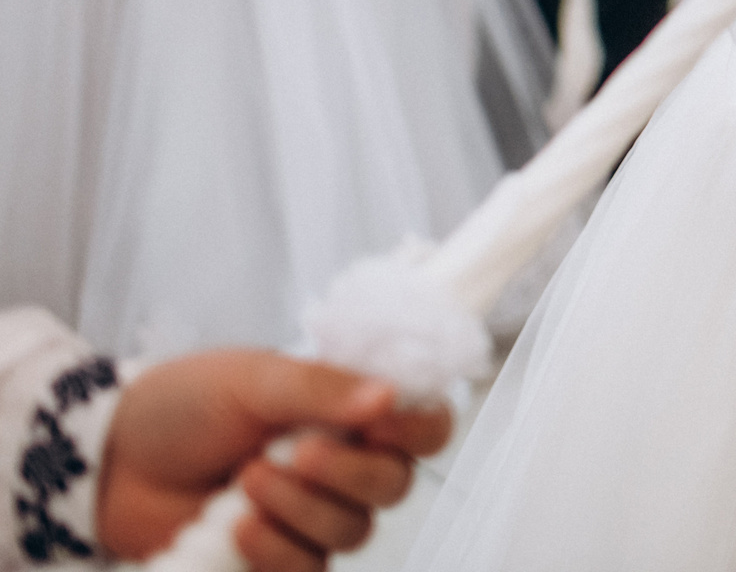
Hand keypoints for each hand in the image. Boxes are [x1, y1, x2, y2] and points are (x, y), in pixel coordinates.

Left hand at [96, 349, 452, 570]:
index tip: (379, 422)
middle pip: (396, 485)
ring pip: (352, 530)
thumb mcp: (253, 378)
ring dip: (300, 508)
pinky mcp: (280, 557)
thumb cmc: (184, 405)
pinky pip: (307, 568)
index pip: (425, 425)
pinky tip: (237, 525)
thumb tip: (388, 395)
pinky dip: (274, 549)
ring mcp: (314, 515)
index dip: (416, 429)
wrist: (113, 464)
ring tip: (246, 480)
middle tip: (296, 451)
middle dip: (348, 472)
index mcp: (351, 410)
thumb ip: (322, 386)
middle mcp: (345, 464)